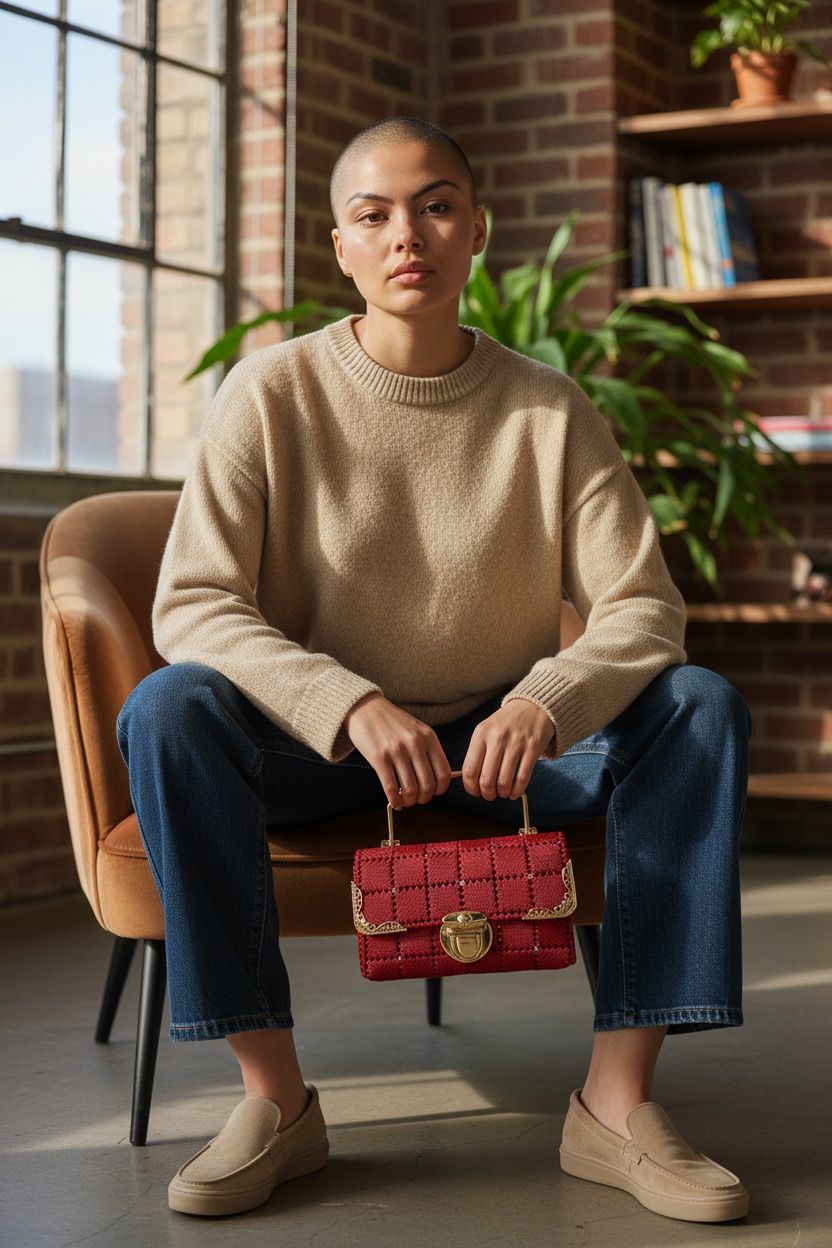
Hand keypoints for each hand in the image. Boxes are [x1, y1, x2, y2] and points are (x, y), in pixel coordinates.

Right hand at [344, 692, 451, 809]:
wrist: (365, 708)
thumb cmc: (392, 722)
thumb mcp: (416, 730)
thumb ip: (428, 750)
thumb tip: (435, 781)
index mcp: (428, 737)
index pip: (443, 773)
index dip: (439, 790)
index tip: (433, 792)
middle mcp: (415, 744)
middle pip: (428, 785)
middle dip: (423, 798)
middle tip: (417, 799)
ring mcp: (397, 751)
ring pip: (410, 789)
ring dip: (408, 801)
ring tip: (405, 801)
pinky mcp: (379, 758)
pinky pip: (391, 787)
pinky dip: (394, 800)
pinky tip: (394, 802)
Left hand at [461, 698, 554, 800]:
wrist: (533, 706)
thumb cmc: (506, 723)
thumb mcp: (486, 730)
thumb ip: (478, 753)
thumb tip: (471, 782)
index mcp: (481, 734)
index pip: (469, 770)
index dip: (471, 788)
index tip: (475, 792)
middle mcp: (497, 738)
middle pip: (486, 779)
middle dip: (487, 794)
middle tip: (490, 795)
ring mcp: (516, 743)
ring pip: (504, 782)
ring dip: (502, 793)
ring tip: (503, 793)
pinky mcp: (533, 748)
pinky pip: (522, 778)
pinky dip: (517, 791)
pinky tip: (514, 792)